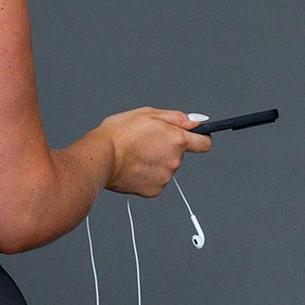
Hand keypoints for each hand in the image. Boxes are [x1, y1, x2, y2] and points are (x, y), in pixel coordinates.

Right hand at [96, 107, 211, 197]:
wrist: (100, 157)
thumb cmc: (119, 134)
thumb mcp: (148, 114)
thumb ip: (176, 118)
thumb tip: (197, 122)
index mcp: (177, 140)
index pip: (204, 143)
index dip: (201, 139)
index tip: (196, 138)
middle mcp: (175, 161)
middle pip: (179, 155)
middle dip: (166, 149)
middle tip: (145, 143)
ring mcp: (164, 177)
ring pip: (165, 168)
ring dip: (155, 162)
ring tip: (134, 155)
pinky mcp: (153, 191)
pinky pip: (155, 181)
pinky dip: (146, 176)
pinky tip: (132, 168)